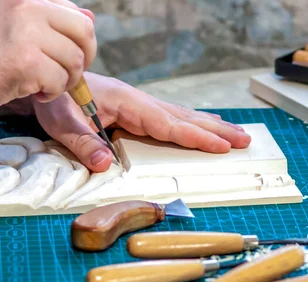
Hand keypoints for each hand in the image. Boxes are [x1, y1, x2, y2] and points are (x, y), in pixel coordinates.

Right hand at [0, 0, 96, 105]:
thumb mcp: (21, 30)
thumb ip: (52, 21)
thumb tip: (89, 16)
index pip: (75, 13)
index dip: (80, 40)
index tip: (67, 54)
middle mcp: (25, 6)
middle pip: (84, 32)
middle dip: (84, 58)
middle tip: (67, 73)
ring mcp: (25, 32)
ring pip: (75, 60)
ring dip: (65, 80)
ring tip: (43, 83)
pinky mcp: (25, 61)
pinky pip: (60, 80)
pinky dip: (52, 93)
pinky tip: (33, 92)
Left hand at [32, 72, 251, 171]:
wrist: (52, 82)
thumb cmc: (57, 101)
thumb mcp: (63, 123)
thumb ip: (84, 143)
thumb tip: (105, 165)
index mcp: (129, 104)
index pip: (169, 124)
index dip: (196, 136)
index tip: (221, 146)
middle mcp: (141, 102)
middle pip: (186, 117)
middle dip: (217, 130)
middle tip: (245, 140)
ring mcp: (143, 105)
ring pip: (184, 116)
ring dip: (212, 126)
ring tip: (236, 135)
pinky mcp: (140, 111)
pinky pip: (174, 118)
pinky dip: (195, 124)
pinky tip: (207, 127)